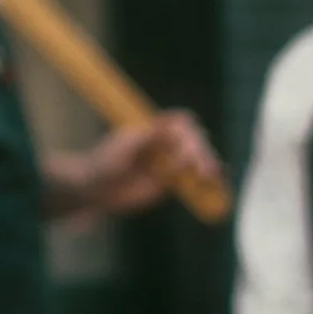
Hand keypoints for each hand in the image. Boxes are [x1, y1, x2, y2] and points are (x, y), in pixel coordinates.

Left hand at [59, 112, 222, 218]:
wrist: (94, 190)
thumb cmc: (104, 162)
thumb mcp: (123, 147)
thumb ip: (146, 138)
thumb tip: (169, 129)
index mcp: (155, 128)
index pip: (181, 123)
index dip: (190, 131)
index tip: (192, 143)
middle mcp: (166, 143)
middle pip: (194, 141)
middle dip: (202, 152)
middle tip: (204, 169)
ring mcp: (169, 162)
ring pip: (197, 160)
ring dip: (209, 165)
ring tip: (213, 175)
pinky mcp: (170, 183)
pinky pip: (192, 181)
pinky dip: (205, 183)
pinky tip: (217, 185)